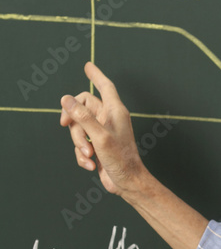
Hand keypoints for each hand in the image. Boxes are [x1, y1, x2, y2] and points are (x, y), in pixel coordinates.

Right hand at [60, 61, 145, 196]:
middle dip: (73, 119)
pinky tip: (91, 164)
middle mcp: (109, 119)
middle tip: (64, 124)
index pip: (105, 86)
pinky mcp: (97, 146)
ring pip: (78, 127)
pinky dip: (82, 155)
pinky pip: (80, 143)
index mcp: (115, 111)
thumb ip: (82, 116)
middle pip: (82, 107)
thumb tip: (66, 99)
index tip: (88, 66)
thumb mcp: (99, 136)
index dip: (96, 75)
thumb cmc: (120, 159)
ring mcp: (102, 132)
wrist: (127, 183)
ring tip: (90, 154)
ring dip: (79, 142)